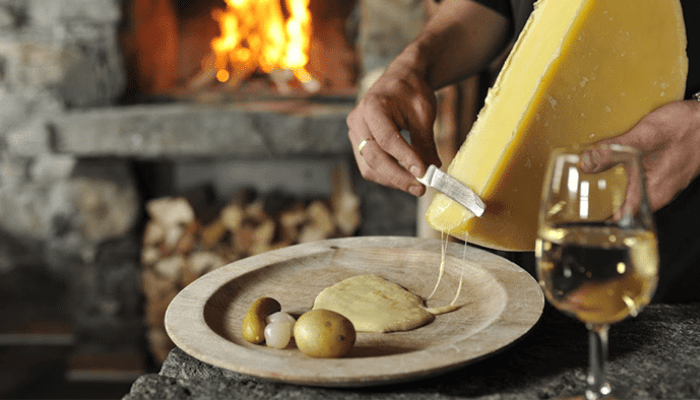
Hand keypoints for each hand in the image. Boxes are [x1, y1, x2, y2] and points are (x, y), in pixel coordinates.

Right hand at [346, 53, 440, 196]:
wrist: (400, 78)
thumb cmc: (412, 90)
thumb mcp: (423, 112)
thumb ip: (425, 142)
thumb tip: (432, 169)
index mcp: (372, 106)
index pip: (387, 139)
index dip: (404, 159)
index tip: (423, 173)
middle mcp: (358, 120)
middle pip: (374, 157)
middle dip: (398, 177)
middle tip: (420, 188)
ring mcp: (354, 131)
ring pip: (369, 166)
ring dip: (392, 179)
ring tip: (415, 185)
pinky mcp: (358, 141)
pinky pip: (369, 165)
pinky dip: (386, 174)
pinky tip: (404, 177)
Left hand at [581, 100, 699, 210]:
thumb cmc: (688, 128)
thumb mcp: (646, 136)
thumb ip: (614, 150)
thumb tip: (587, 163)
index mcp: (653, 192)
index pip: (622, 217)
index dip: (601, 217)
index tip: (583, 215)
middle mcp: (658, 192)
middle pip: (624, 206)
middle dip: (601, 201)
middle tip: (579, 195)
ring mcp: (661, 183)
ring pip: (631, 192)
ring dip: (613, 188)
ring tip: (590, 182)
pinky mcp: (663, 172)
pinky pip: (639, 181)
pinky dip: (624, 177)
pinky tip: (613, 166)